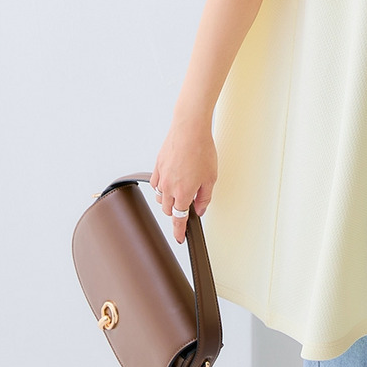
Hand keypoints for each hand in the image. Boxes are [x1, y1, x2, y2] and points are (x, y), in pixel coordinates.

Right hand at [150, 118, 216, 243]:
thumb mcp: (211, 177)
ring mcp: (161, 176)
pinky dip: (161, 187)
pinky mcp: (157, 166)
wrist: (189, 128)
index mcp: (183, 193)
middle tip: (187, 205)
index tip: (179, 238)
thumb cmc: (202, 149)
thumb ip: (205, 197)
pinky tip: (170, 181)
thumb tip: (199, 209)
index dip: (179, 232)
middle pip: (168, 210)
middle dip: (177, 212)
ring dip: (168, 200)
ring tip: (180, 191)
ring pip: (160, 198)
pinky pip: (155, 184)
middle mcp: (169, 187)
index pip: (179, 219)